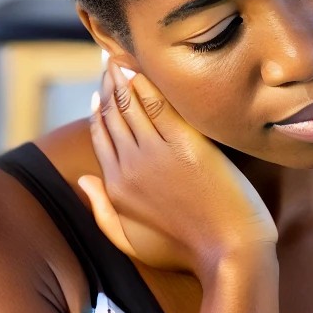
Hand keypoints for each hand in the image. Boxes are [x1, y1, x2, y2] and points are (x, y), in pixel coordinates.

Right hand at [77, 57, 277, 281]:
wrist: (229, 252)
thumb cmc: (184, 251)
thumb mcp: (130, 240)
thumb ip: (101, 210)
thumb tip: (83, 179)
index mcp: (115, 187)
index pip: (100, 136)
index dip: (98, 110)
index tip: (101, 91)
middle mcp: (129, 166)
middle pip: (112, 115)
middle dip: (108, 86)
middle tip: (110, 63)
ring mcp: (156, 152)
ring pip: (130, 105)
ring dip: (122, 78)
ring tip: (120, 60)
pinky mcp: (184, 143)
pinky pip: (158, 105)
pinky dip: (146, 84)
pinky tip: (142, 69)